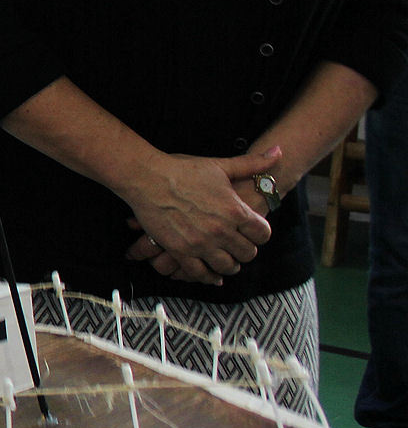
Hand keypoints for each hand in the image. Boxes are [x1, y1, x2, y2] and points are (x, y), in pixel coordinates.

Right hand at [123, 146, 279, 283]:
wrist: (147, 178)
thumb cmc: (183, 170)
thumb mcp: (220, 166)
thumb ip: (252, 163)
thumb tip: (279, 150)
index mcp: (235, 210)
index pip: (263, 234)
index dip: (260, 234)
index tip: (253, 233)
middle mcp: (221, 230)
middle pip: (247, 254)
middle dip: (246, 250)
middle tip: (239, 247)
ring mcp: (200, 243)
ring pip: (227, 266)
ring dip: (229, 265)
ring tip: (227, 260)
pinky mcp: (180, 251)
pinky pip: (200, 273)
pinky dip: (208, 277)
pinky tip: (211, 276)